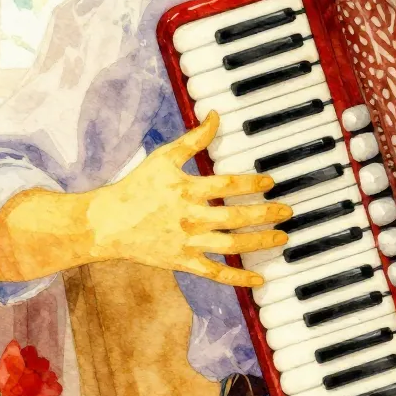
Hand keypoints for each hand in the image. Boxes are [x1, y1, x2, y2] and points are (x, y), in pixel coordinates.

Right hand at [86, 111, 291, 286]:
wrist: (107, 224)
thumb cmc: (136, 187)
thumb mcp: (164, 157)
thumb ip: (194, 139)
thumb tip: (216, 116)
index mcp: (186, 190)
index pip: (226, 186)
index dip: (251, 183)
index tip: (270, 182)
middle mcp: (190, 218)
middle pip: (235, 217)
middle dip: (265, 214)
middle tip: (287, 211)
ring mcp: (187, 242)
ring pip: (231, 245)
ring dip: (259, 242)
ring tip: (282, 237)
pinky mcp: (183, 263)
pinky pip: (215, 273)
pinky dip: (238, 278)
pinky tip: (260, 280)